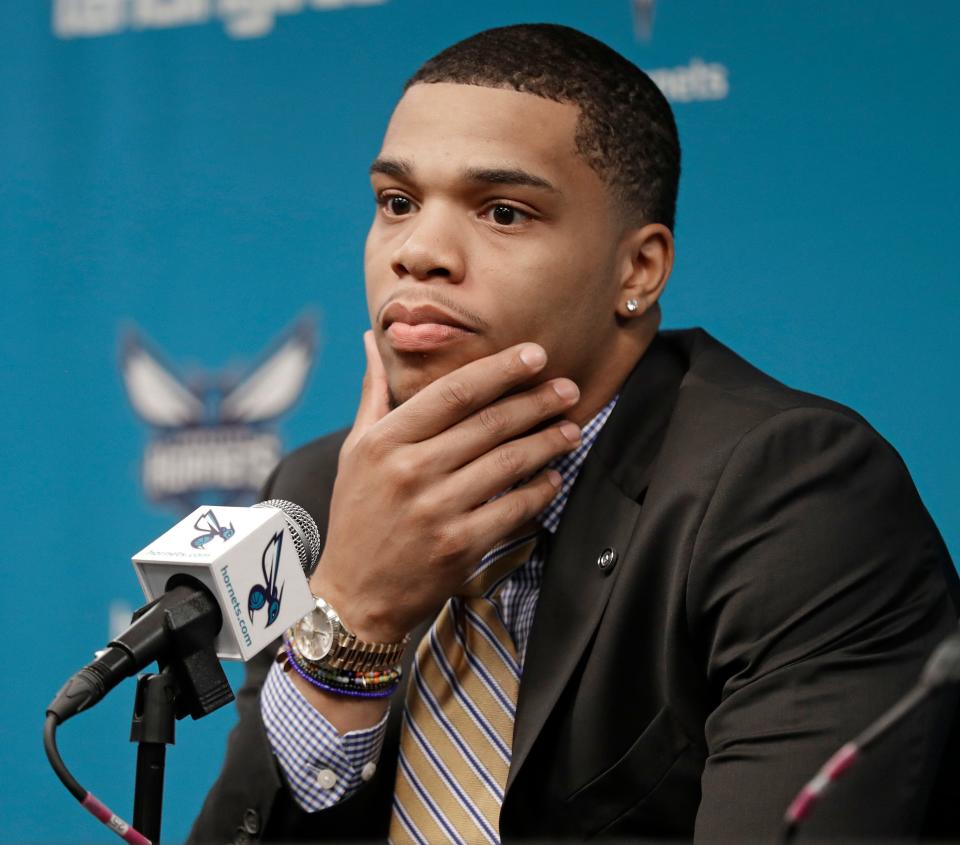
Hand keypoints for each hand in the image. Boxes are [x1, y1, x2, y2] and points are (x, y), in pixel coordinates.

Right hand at [309, 331, 580, 641]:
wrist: (355, 594)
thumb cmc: (357, 516)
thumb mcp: (354, 452)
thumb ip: (374, 395)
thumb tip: (373, 341)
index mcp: (385, 442)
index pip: (453, 392)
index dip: (500, 370)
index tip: (535, 355)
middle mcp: (410, 471)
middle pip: (489, 423)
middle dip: (537, 401)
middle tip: (569, 388)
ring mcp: (436, 510)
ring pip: (509, 462)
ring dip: (548, 441)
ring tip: (571, 428)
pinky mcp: (460, 546)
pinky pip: (514, 508)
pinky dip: (540, 490)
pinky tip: (554, 476)